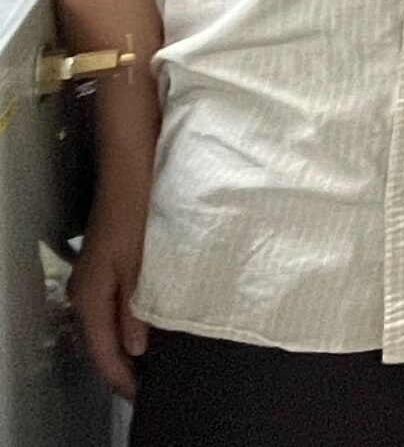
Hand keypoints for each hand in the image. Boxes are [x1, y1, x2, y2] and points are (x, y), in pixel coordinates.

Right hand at [68, 193, 148, 397]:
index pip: (103, 351)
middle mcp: (83, 295)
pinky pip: (108, 311)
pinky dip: (122, 327)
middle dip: (120, 367)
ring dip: (121, 348)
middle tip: (147, 387)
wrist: (128, 179)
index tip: (140, 397)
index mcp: (90, 299)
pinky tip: (140, 332)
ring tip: (147, 367)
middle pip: (99, 343)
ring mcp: (90, 283)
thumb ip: (136, 311)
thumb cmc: (137, 219)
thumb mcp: (140, 269)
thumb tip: (135, 350)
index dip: (121, 377)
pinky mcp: (102, 272)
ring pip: (103, 328)